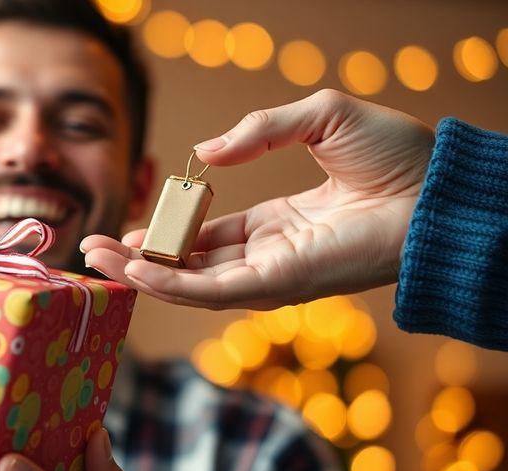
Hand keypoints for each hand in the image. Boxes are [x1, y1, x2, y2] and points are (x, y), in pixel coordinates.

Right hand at [81, 89, 435, 309]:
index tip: (130, 231)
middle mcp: (272, 255)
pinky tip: (136, 272)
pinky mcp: (279, 283)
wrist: (437, 186)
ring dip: (142, 274)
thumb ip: (260, 133)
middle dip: (140, 261)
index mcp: (280, 224)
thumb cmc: (394, 155)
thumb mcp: (318, 120)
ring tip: (96, 259)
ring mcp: (273, 273)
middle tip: (94, 250)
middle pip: (191, 266)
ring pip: (192, 283)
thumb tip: (207, 153)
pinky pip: (212, 289)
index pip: (210, 239)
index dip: (169, 237)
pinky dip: (171, 284)